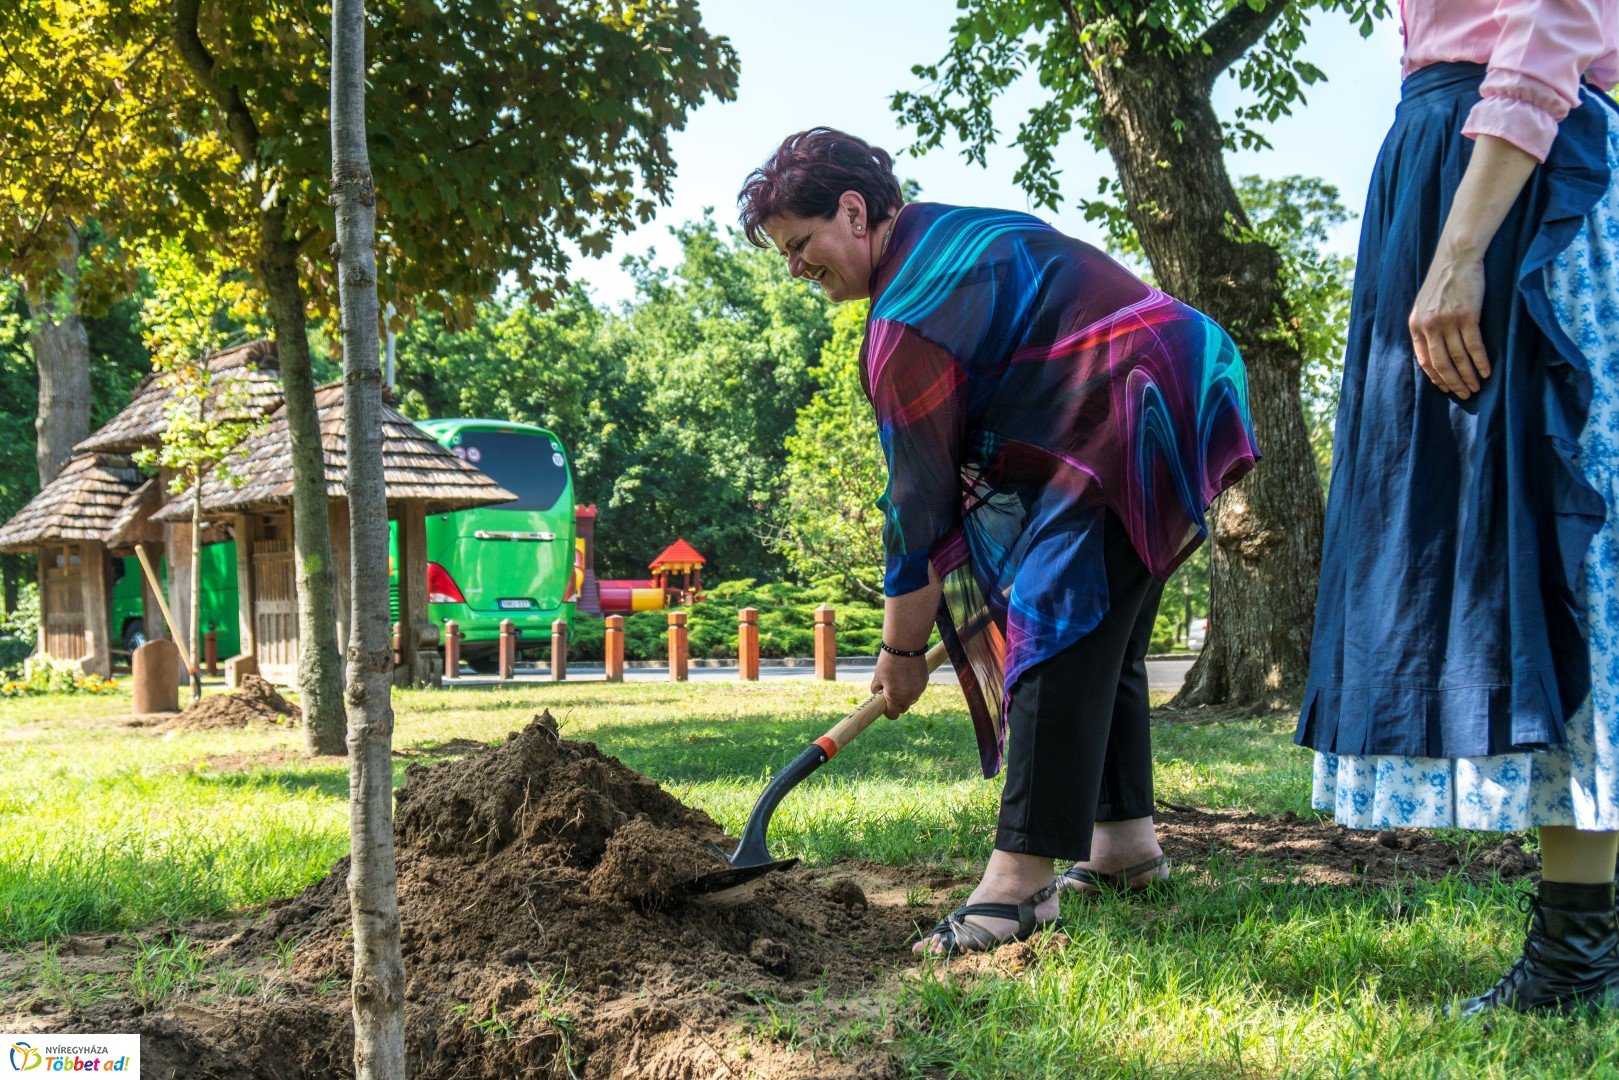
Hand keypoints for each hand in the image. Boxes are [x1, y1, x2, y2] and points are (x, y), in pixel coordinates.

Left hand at [871, 649, 927, 718]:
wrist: (905, 646)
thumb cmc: (889, 662)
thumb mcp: (877, 677)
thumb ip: (877, 689)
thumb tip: (877, 695)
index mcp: (895, 698)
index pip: (892, 715)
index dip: (887, 711)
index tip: (884, 705)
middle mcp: (909, 697)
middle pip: (903, 708)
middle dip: (897, 703)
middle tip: (891, 691)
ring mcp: (918, 690)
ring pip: (911, 699)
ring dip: (905, 695)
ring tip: (899, 680)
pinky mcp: (925, 682)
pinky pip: (917, 690)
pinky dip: (912, 686)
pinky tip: (907, 675)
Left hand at [1409, 249, 1490, 399]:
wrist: (1456, 258)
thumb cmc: (1443, 282)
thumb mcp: (1424, 306)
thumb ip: (1425, 327)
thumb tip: (1433, 350)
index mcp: (1416, 326)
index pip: (1424, 361)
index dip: (1436, 378)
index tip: (1445, 388)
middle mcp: (1429, 326)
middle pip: (1441, 364)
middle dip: (1453, 383)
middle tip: (1464, 394)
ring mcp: (1447, 322)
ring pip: (1458, 358)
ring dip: (1468, 376)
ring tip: (1476, 387)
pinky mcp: (1467, 316)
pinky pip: (1474, 346)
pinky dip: (1481, 362)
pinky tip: (1486, 372)